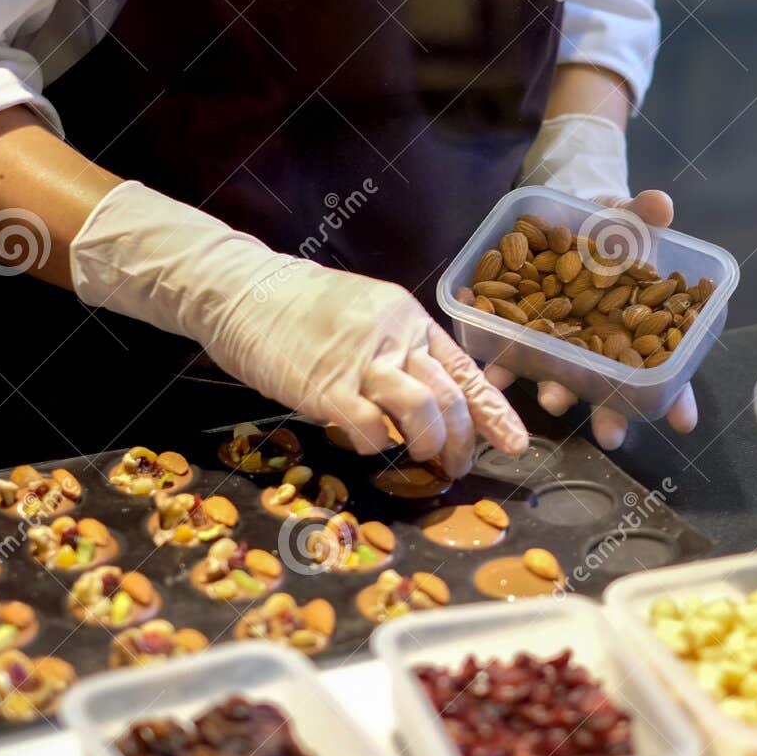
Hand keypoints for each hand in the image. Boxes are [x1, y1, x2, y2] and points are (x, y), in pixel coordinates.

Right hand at [70, 182, 526, 475]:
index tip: (516, 442)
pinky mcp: (325, 386)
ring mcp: (360, 360)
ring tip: (425, 459)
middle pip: (449, 396)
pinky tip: (370, 445)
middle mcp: (393, 335)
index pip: (463, 369)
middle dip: (465, 440)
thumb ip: (395, 349)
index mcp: (407, 317)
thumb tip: (422, 397)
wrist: (240, 289)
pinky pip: (368, 426)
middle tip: (460, 466)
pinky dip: (377, 444)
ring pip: (422, 410)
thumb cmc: (298, 306)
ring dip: (430, 444)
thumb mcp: (362, 313)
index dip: (493, 410)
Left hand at [483, 189, 697, 449]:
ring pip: (562, 378)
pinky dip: (502, 364)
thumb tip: (659, 204)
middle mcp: (600, 345)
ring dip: (557, 392)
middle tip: (610, 433)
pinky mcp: (522, 331)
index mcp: (637, 326)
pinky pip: (511, 353)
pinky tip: (493, 370)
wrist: (562, 220)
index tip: (684, 422)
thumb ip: (642, 214)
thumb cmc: (608, 226)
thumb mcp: (626, 215)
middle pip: (610, 388)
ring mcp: (561, 343)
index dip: (677, 397)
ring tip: (552, 398)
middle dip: (609, 413)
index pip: (664, 370)